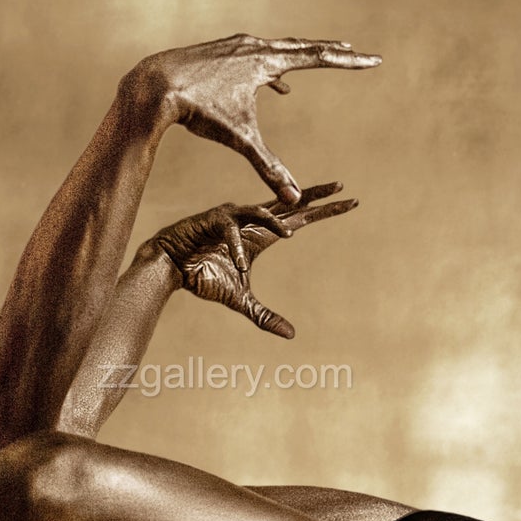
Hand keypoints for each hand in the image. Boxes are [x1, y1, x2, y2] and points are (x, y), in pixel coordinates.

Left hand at [127, 35, 379, 203]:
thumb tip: (294, 200)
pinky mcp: (219, 53)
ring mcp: (235, 46)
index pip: (318, 59)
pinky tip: (275, 86)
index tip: (374, 60)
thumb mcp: (239, 139)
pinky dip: (271, 71)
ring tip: (319, 60)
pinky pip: (254, 59)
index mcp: (265, 62)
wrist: (153, 86)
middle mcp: (254, 47)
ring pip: (277, 50)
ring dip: (300, 57)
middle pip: (302, 47)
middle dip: (329, 52)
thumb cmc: (197, 110)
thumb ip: (269, 167)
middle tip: (353, 52)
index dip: (349, 63)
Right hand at [145, 183, 356, 339]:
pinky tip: (242, 265)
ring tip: (290, 234)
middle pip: (291, 203)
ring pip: (264, 211)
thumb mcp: (241, 301)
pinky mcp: (214, 219)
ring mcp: (234, 216)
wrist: (170, 269)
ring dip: (277, 221)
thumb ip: (265, 316)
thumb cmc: (203, 278)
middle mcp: (252, 221)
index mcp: (262, 235)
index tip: (351, 201)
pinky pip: (232, 230)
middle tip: (342, 185)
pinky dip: (238, 247)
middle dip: (316, 194)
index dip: (324, 210)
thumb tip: (292, 335)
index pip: (300, 219)